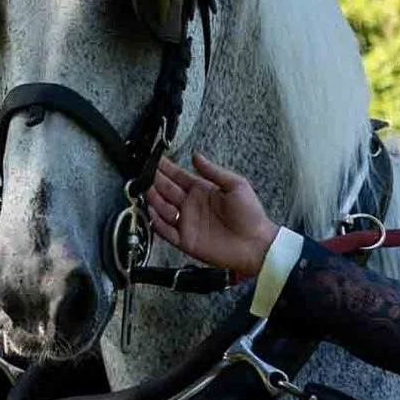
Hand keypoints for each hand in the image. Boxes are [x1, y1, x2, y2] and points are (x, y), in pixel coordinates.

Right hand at [146, 153, 279, 275]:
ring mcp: (187, 223)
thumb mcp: (236, 185)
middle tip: (142, 172)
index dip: (165, 168)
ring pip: (162, 209)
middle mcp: (191, 205)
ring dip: (153, 199)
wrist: (256, 244)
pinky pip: (165, 231)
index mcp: (202, 190)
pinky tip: (151, 211)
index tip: (153, 158)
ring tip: (146, 188)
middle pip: (166, 190)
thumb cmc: (251, 215)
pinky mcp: (186, 240)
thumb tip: (196, 156)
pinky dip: (156, 222)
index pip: (177, 176)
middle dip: (154, 180)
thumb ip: (213, 171)